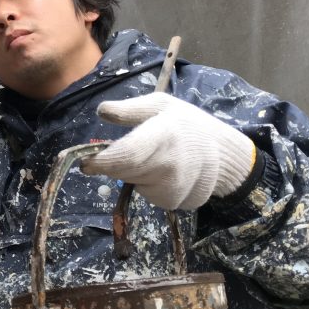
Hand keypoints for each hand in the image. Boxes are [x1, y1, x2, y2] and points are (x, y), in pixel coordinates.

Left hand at [81, 93, 255, 209]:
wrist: (223, 153)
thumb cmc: (187, 124)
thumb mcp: (160, 105)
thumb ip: (129, 110)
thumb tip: (101, 111)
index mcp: (164, 135)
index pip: (127, 155)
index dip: (103, 161)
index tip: (85, 162)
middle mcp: (170, 166)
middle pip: (124, 172)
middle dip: (113, 164)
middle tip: (120, 152)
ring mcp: (174, 189)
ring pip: (134, 185)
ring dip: (133, 174)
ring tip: (154, 157)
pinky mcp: (176, 203)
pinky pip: (148, 196)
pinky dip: (148, 185)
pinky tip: (165, 172)